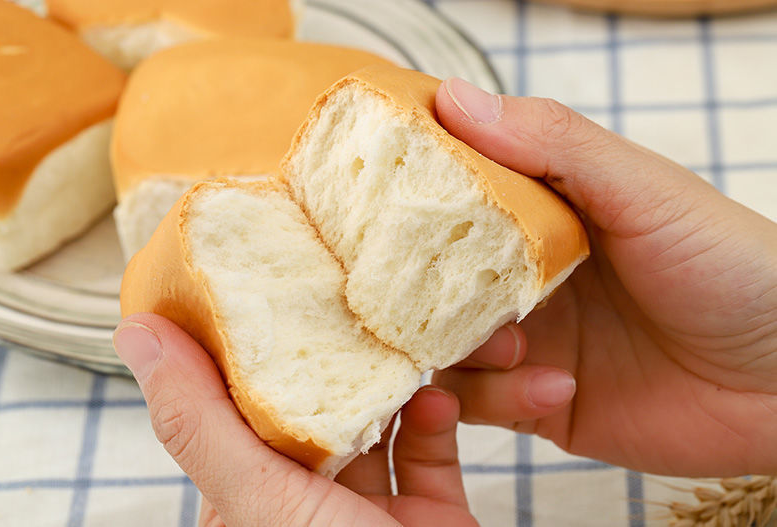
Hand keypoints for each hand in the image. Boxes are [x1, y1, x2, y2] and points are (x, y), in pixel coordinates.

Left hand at [113, 313, 479, 526]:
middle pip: (323, 398)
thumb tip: (135, 331)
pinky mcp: (432, 515)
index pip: (245, 391)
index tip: (280, 272)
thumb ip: (201, 420)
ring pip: (386, 416)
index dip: (261, 333)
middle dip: (352, 352)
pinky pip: (432, 452)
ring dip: (410, 379)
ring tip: (421, 340)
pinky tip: (440, 403)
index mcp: (250, 491)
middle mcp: (307, 496)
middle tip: (366, 298)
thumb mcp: (262, 501)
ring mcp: (372, 507)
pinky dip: (440, 422)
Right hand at [432, 78, 776, 476]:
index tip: (366, 192)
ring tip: (516, 347)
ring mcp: (525, 338)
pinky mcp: (533, 399)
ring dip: (461, 350)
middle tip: (419, 290)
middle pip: (428, 274)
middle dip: (417, 285)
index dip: (409, 188)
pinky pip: (478, 405)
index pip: (453, 189)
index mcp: (540, 211)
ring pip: (440, 344)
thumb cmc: (731, 268)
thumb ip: (554, 144)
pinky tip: (557, 389)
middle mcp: (522, 273)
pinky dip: (502, 400)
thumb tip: (452, 97)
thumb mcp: (645, 191)